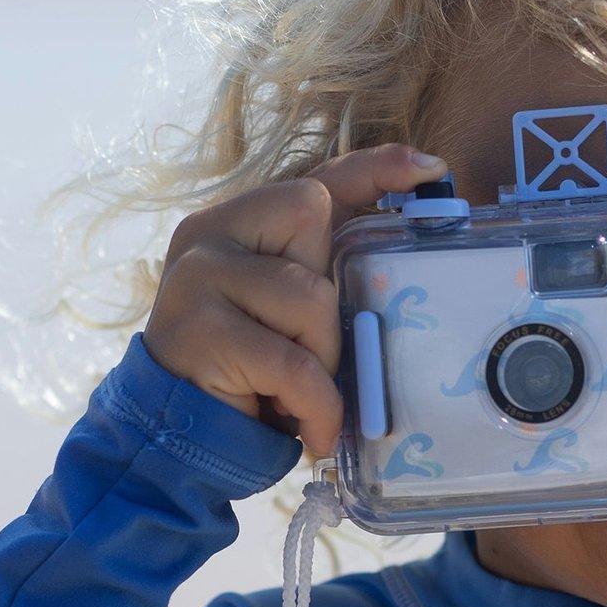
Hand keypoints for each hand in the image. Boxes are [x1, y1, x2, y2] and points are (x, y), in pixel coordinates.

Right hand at [143, 142, 447, 457]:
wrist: (176, 439)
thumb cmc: (250, 378)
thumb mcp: (294, 321)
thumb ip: (329, 281)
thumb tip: (407, 256)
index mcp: (237, 222)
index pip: (316, 181)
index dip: (375, 169)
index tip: (430, 168)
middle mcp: (209, 233)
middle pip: (313, 220)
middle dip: (331, 300)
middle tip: (309, 353)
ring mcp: (197, 275)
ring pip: (310, 296)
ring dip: (322, 359)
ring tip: (299, 397)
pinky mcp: (198, 329)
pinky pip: (293, 363)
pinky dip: (316, 405)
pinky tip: (313, 431)